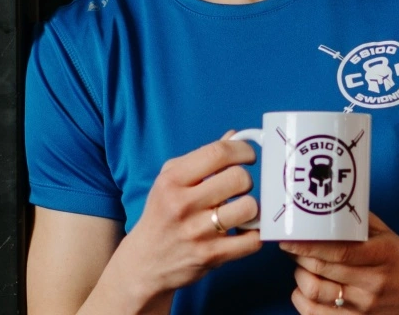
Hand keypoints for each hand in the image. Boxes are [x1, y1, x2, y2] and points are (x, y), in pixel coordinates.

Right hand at [110, 133, 262, 302]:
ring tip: (241, 210)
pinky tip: (243, 231)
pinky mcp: (212, 256)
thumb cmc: (162, 215)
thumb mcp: (170, 180)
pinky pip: (252, 240)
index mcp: (172, 180)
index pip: (218, 153)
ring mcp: (198, 232)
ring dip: (252, 208)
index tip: (247, 156)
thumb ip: (202, 158)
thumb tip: (234, 136)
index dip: (242, 150)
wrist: (145, 263)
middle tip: (239, 188)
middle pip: (238, 178)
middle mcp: (183, 205)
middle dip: (246, 180)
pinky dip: (254, 234)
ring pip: (249, 208)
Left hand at [280, 213, 398, 313]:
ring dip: (300, 277)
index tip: (289, 237)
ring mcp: (364, 306)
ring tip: (300, 267)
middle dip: (299, 256)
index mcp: (382, 255)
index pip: (338, 251)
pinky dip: (302, 302)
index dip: (308, 245)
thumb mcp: (388, 235)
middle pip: (323, 270)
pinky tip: (300, 290)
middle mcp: (372, 282)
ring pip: (316, 293)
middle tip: (291, 247)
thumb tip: (328, 208)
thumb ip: (359, 223)